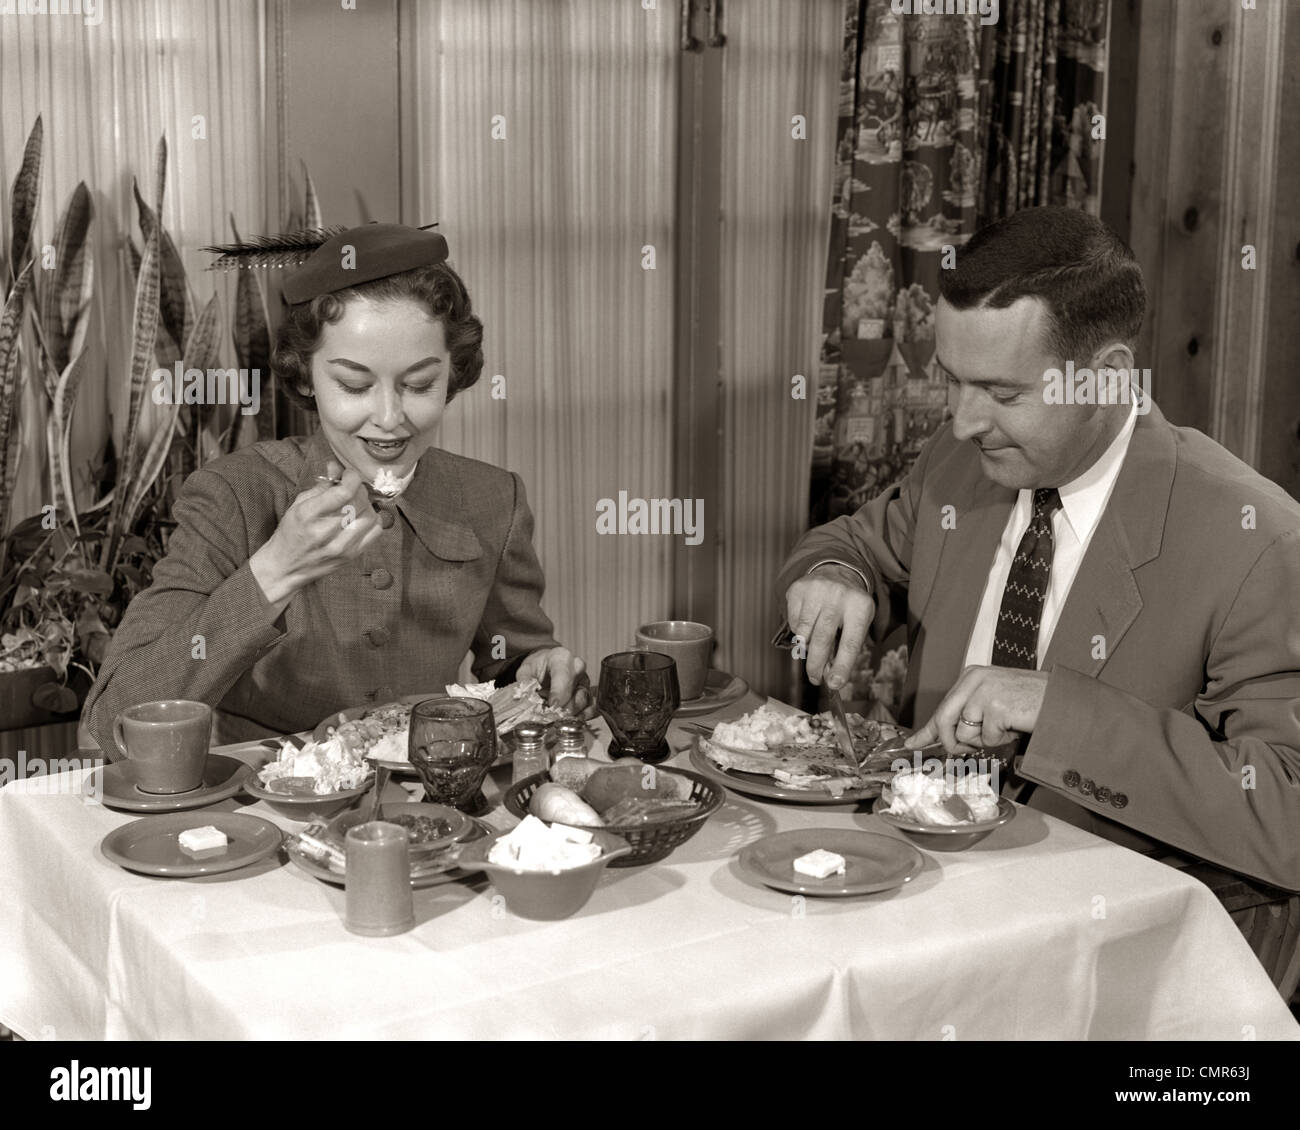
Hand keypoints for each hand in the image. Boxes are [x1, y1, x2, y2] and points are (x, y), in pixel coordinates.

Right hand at [250, 460, 382, 607]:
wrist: (286, 567)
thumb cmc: (291, 533)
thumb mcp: (299, 505)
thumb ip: (321, 486)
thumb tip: (337, 467)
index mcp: (308, 514)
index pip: (343, 492)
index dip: (352, 478)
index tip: (349, 474)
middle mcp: (326, 531)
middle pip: (359, 501)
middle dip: (358, 489)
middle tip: (351, 488)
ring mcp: (341, 546)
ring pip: (370, 515)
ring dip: (366, 504)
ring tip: (355, 504)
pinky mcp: (352, 555)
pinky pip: (376, 531)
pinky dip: (373, 520)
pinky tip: (362, 518)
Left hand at [518, 647, 594, 717]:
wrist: (544, 666)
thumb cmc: (537, 667)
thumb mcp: (525, 671)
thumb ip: (525, 683)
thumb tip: (525, 698)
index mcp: (561, 658)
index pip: (564, 675)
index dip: (558, 693)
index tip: (552, 705)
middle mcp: (577, 668)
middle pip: (576, 690)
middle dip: (564, 707)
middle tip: (552, 716)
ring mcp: (584, 682)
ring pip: (584, 701)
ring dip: (571, 714)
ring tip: (557, 720)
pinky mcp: (588, 694)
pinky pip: (591, 707)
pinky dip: (582, 717)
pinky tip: (570, 721)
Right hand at [784, 564, 874, 690]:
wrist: (836, 572)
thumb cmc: (849, 606)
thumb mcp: (857, 623)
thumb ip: (846, 648)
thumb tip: (831, 676)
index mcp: (860, 607)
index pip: (850, 643)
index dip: (842, 667)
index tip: (834, 684)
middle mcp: (838, 596)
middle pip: (823, 639)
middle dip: (816, 665)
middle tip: (815, 679)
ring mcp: (816, 591)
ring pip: (804, 633)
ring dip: (806, 648)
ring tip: (812, 649)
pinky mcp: (798, 590)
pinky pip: (793, 622)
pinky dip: (798, 632)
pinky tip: (807, 626)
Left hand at [905, 666, 1049, 754]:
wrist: (1061, 700)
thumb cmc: (1029, 702)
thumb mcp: (992, 702)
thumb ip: (969, 715)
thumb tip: (946, 738)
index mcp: (970, 676)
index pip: (942, 707)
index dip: (927, 730)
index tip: (912, 744)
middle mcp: (973, 680)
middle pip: (944, 721)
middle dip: (953, 742)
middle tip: (966, 748)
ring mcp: (984, 692)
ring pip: (965, 734)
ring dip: (985, 740)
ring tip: (1005, 727)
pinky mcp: (995, 706)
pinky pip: (987, 738)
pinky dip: (1001, 740)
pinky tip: (1014, 726)